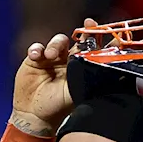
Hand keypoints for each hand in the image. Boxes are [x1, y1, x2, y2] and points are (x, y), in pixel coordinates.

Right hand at [10, 20, 96, 136]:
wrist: (35, 117)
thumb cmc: (58, 108)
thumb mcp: (77, 93)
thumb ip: (89, 78)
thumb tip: (107, 66)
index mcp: (82, 68)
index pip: (94, 49)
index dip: (100, 38)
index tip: (107, 31)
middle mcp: (69, 61)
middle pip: (78, 40)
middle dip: (84, 30)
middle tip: (89, 24)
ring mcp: (52, 59)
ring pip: (58, 41)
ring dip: (56, 45)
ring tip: (50, 55)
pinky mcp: (35, 61)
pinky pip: (37, 48)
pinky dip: (36, 50)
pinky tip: (36, 56)